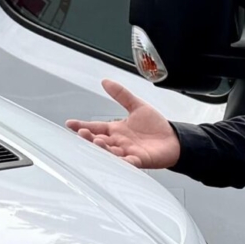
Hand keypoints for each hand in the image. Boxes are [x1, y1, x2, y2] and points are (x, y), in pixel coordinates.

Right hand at [66, 81, 181, 169]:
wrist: (174, 139)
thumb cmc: (156, 126)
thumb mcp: (137, 106)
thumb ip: (121, 95)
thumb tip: (105, 81)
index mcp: (116, 130)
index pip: (95, 127)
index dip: (82, 125)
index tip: (70, 123)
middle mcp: (118, 142)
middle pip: (99, 141)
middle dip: (89, 138)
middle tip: (82, 133)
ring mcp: (127, 152)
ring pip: (110, 152)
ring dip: (103, 148)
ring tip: (97, 141)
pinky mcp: (139, 160)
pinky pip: (128, 162)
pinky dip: (122, 161)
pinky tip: (116, 158)